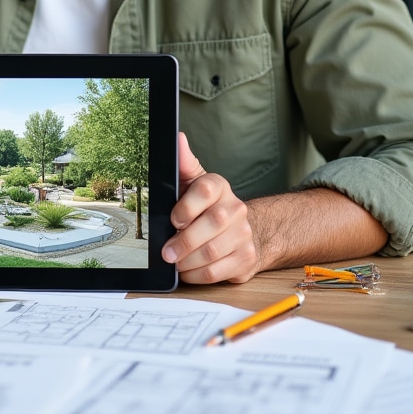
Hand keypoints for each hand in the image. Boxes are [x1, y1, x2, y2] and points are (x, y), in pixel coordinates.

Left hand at [161, 132, 260, 283]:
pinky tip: (188, 270)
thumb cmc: (207, 206)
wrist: (242, 230)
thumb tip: (177, 139)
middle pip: (211, 225)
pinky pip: (217, 272)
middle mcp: (235, 209)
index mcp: (219, 187)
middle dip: (183, 242)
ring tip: (175, 262)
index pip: (205, 190)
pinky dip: (196, 275)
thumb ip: (183, 163)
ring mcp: (243, 235)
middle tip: (167, 252)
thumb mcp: (193, 181)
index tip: (174, 220)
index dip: (186, 208)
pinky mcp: (245, 259)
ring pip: (212, 252)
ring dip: (187, 261)